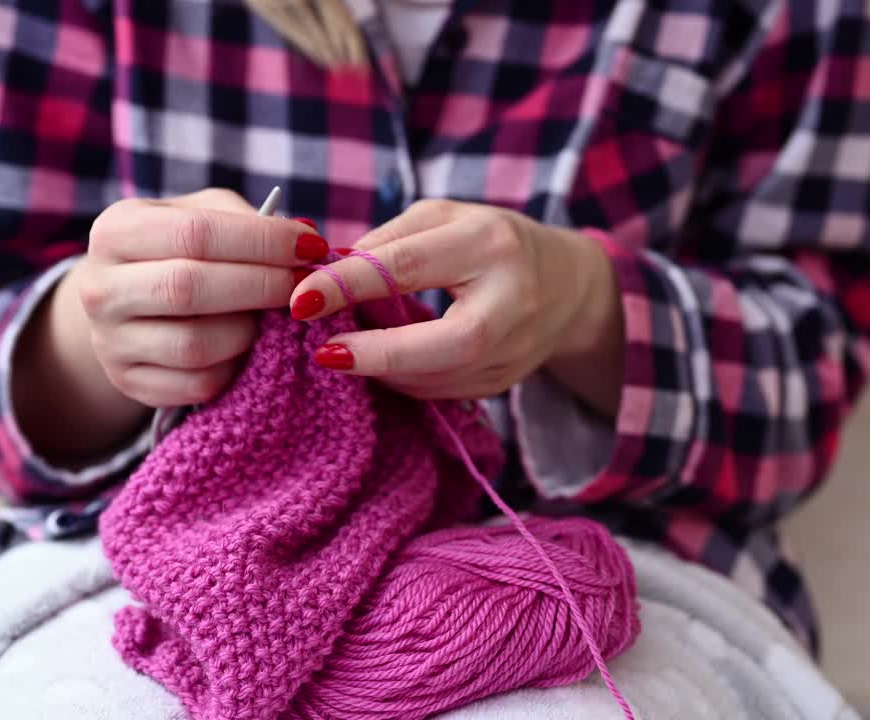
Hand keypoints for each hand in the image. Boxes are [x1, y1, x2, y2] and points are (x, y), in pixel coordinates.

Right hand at [70, 188, 327, 406]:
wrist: (127, 302)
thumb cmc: (179, 249)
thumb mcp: (201, 215)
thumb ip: (248, 220)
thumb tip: (306, 238)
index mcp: (115, 230)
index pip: (195, 232)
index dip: (261, 241)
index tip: (310, 247)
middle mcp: (100, 287)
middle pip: (190, 288)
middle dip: (262, 286)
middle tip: (303, 285)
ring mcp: (110, 342)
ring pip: (195, 345)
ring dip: (250, 332)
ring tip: (272, 316)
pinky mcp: (130, 384)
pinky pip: (197, 384)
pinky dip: (235, 368)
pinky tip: (246, 348)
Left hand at [287, 199, 622, 409]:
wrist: (568, 285)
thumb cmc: (489, 240)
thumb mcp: (441, 218)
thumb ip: (385, 243)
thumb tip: (325, 275)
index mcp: (489, 243)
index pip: (410, 266)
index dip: (350, 284)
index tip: (302, 299)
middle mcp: (512, 299)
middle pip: (445, 344)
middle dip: (376, 353)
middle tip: (324, 352)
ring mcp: (516, 349)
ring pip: (440, 378)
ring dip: (383, 371)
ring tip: (345, 352)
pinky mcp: (506, 383)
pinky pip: (444, 392)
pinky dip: (404, 382)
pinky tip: (380, 365)